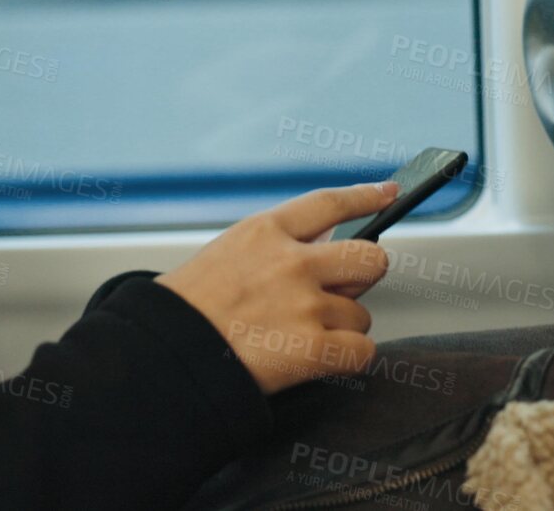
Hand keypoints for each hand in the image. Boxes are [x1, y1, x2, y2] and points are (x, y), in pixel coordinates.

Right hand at [155, 182, 396, 395]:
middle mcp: (292, 262)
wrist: (166, 354)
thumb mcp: (226, 254)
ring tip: (296, 337)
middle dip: (363, 276)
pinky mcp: (313, 350)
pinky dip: (347, 359)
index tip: (388, 193)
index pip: (330, 203)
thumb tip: (328, 250)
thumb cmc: (188, 309)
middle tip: (339, 292)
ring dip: (339, 328)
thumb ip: (275, 247)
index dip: (365, 197)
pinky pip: (363, 351)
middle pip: (369, 258)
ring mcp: (305, 305)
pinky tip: (318, 360)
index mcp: (265, 231)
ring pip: (360, 314)